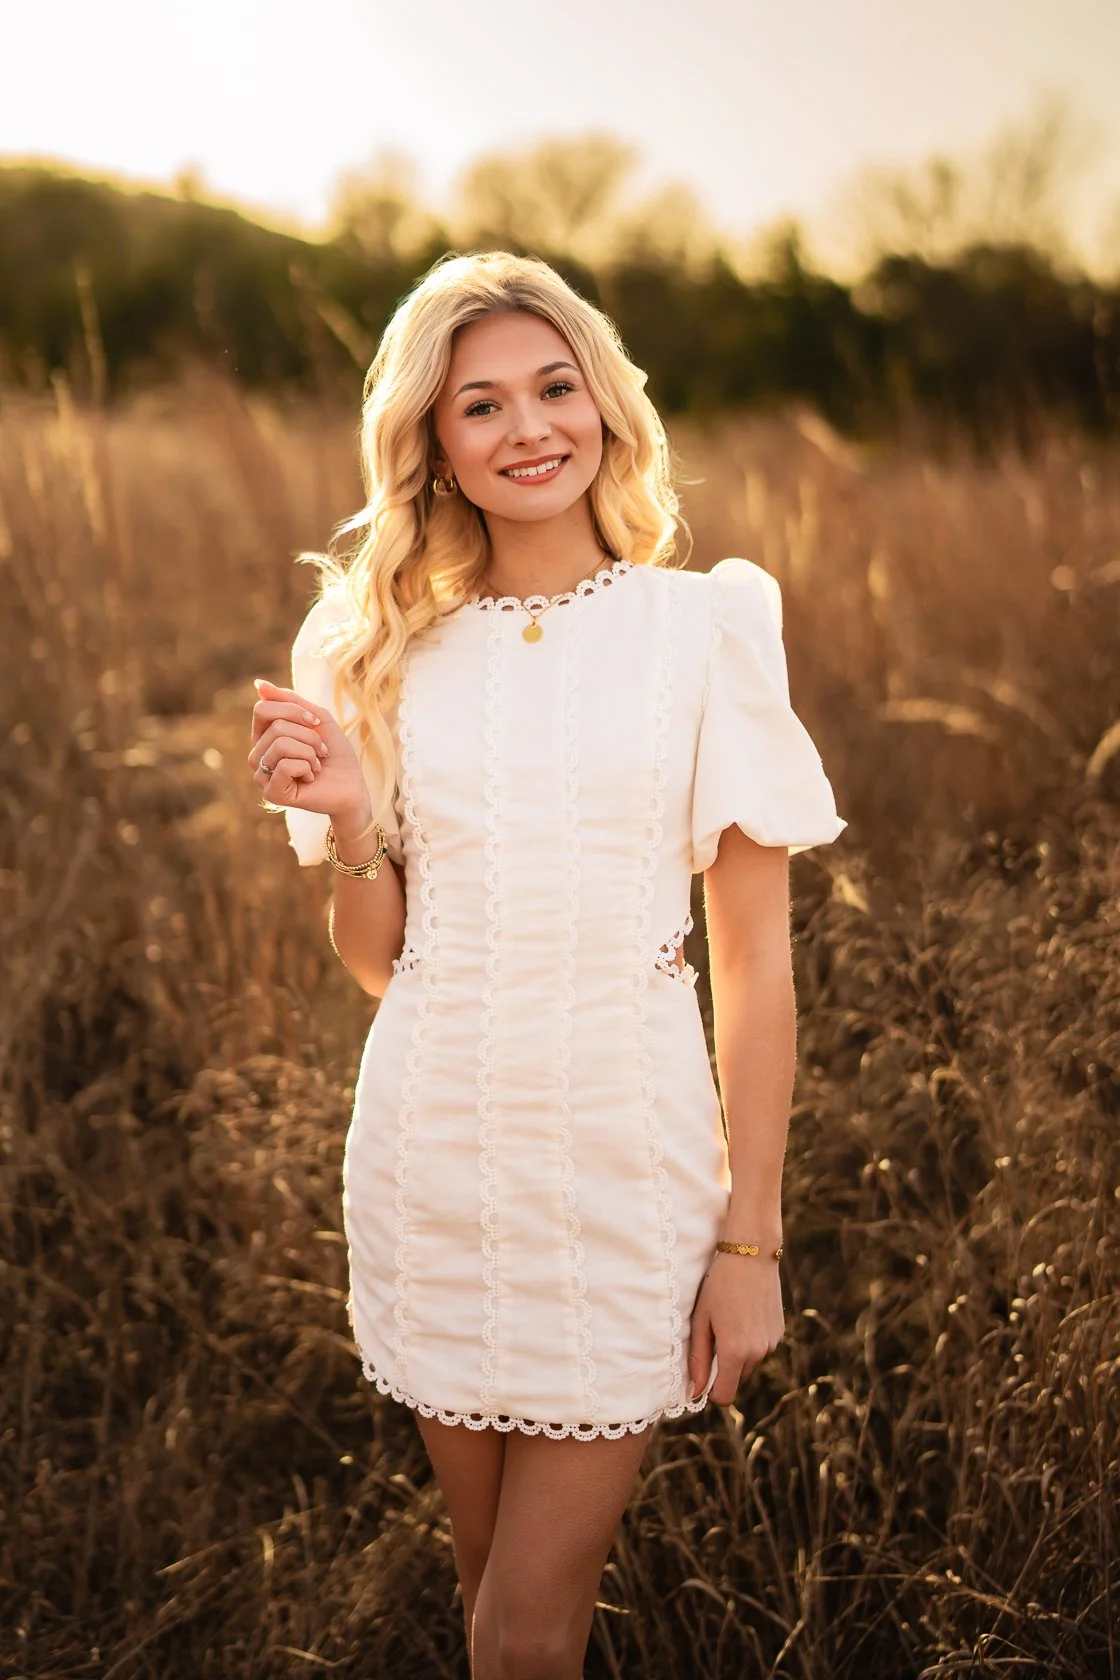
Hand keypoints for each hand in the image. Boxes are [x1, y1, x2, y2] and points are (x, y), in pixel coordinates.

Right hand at [248, 677, 367, 821]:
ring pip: (281, 744)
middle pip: (276, 727)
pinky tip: (310, 779)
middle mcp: (258, 756)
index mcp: (264, 737)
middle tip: (320, 751)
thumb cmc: (335, 754)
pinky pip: (285, 766)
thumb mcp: (316, 718)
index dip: (293, 711)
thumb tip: (259, 684)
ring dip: (310, 752)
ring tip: (316, 765)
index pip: (262, 709)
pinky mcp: (272, 794)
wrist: (353, 786)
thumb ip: (289, 701)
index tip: (316, 722)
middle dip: (309, 736)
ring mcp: (262, 776)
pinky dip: (307, 768)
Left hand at [687, 1252, 784, 1404]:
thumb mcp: (701, 1319)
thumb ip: (698, 1359)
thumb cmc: (719, 1285)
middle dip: (724, 1368)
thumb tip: (695, 1392)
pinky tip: (745, 1314)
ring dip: (739, 1354)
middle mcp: (757, 1353)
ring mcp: (772, 1343)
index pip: (724, 1396)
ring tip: (730, 1320)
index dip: (711, 1391)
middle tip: (714, 1335)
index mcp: (735, 1352)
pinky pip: (761, 1348)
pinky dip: (752, 1340)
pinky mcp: (779, 1333)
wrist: (752, 1254)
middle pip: (736, 1379)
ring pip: (749, 1363)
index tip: (702, 1376)